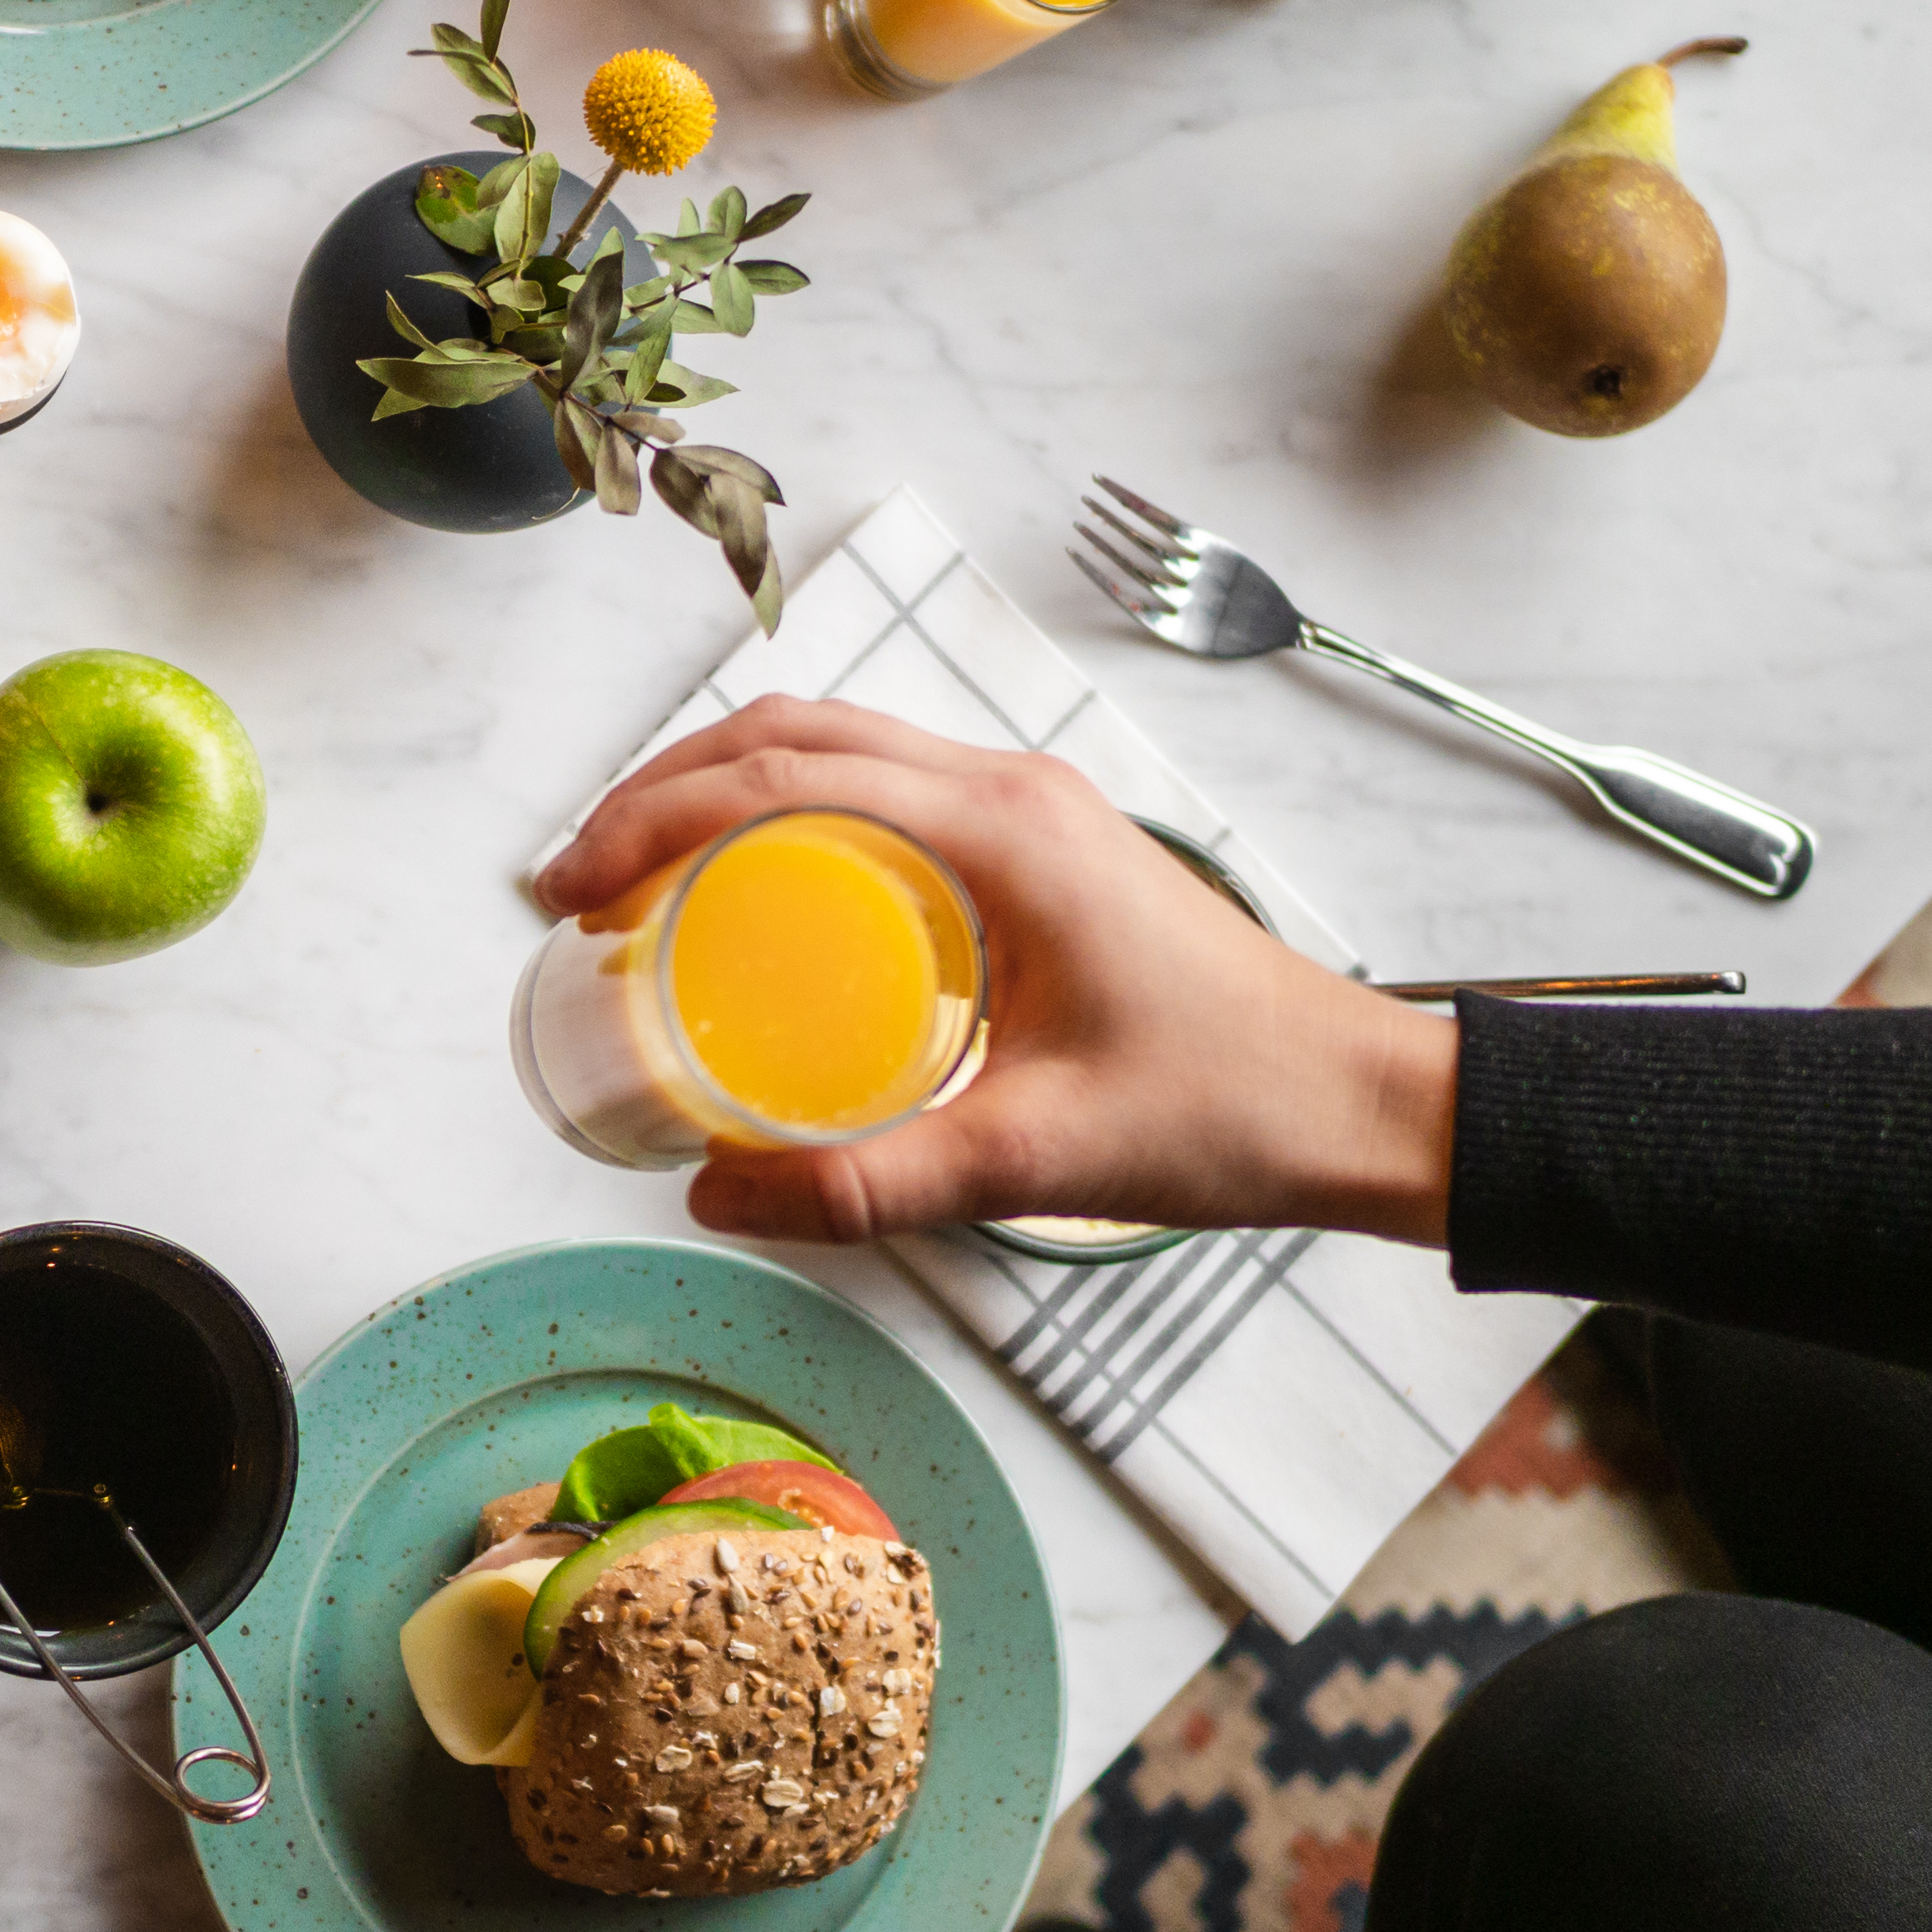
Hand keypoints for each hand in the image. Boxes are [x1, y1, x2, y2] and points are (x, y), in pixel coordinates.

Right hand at [531, 698, 1458, 1245]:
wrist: (1357, 1099)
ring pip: (831, 746)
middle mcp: (1005, 790)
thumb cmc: (1228, 1110)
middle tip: (574, 885)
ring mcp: (1021, 807)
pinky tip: (743, 895)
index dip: (652, 822)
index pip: (782, 776)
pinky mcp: (1031, 844)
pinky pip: (876, 789)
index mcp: (1001, 830)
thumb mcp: (1034, 1158)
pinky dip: (780, 811)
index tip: (574, 893)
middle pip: (789, 734)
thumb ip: (870, 1183)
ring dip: (715, 789)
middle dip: (658, 791)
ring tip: (633, 878)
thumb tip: (716, 1197)